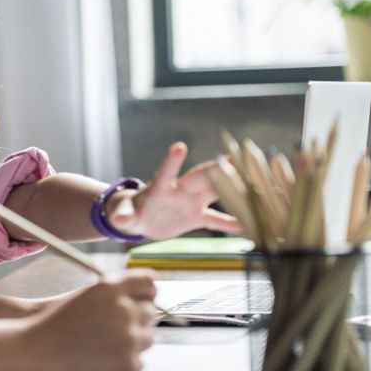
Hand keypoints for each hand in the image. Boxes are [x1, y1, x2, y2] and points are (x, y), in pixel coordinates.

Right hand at [26, 270, 156, 370]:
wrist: (35, 353)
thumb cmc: (55, 322)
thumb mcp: (85, 296)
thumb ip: (115, 292)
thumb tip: (143, 298)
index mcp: (112, 288)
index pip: (148, 283)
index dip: (147, 292)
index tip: (143, 299)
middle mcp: (124, 310)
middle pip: (151, 312)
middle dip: (138, 319)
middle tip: (116, 329)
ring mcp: (129, 339)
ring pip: (148, 338)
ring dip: (134, 342)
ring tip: (105, 346)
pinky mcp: (128, 364)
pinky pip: (139, 362)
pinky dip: (125, 363)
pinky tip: (102, 361)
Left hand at [109, 142, 241, 238]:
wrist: (141, 219)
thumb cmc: (131, 212)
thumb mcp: (125, 216)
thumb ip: (123, 217)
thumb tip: (117, 219)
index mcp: (161, 188)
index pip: (167, 172)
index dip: (172, 161)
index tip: (179, 147)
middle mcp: (180, 190)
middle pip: (199, 177)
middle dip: (215, 169)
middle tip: (231, 157)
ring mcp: (190, 202)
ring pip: (214, 191)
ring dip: (231, 186)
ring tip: (253, 179)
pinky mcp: (196, 216)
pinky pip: (216, 220)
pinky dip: (230, 223)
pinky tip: (249, 223)